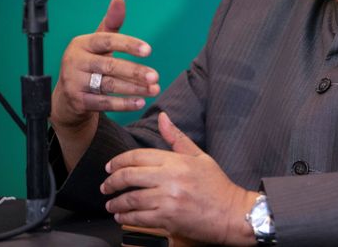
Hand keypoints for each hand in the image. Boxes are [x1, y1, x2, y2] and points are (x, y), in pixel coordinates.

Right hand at [51, 0, 159, 131]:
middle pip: (109, 65)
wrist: (67, 96)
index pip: (107, 41)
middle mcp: (75, 61)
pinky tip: (141, 102)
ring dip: (134, 89)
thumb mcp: (97, 42)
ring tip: (154, 89)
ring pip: (108, 85)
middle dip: (135, 72)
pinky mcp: (78, 101)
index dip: (128, 44)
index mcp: (81, 43)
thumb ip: (111, 23)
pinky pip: (104, 103)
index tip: (149, 50)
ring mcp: (74, 82)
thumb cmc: (88, 63)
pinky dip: (124, 104)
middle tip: (155, 76)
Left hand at [102, 112, 258, 246]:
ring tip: (111, 203)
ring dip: (116, 202)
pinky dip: (125, 217)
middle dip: (111, 181)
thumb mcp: (199, 156)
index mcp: (176, 161)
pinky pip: (138, 217)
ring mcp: (168, 200)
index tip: (110, 167)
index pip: (138, 156)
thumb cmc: (216, 185)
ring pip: (131, 199)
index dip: (118, 161)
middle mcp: (170, 178)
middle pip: (129, 176)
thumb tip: (163, 117)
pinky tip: (121, 216)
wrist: (232, 213)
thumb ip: (177, 138)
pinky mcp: (168, 219)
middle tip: (105, 185)